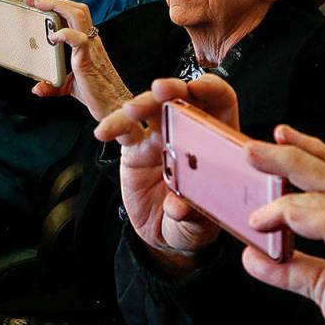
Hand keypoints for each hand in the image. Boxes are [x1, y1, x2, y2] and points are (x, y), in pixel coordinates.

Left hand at [26, 0, 132, 120]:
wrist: (113, 106)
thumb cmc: (95, 93)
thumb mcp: (69, 86)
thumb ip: (52, 86)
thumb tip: (37, 89)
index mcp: (86, 41)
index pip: (73, 13)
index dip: (56, 4)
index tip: (36, 2)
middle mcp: (90, 40)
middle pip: (75, 8)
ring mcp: (91, 48)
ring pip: (78, 15)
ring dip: (56, 6)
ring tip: (37, 5)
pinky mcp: (89, 60)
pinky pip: (79, 40)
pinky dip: (65, 34)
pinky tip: (52, 37)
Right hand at [95, 75, 238, 273]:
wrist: (162, 236)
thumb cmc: (191, 226)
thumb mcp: (199, 226)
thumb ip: (192, 216)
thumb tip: (179, 207)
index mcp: (215, 142)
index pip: (220, 103)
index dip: (212, 90)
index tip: (199, 88)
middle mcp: (188, 133)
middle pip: (183, 97)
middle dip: (173, 88)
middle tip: (161, 90)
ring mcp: (160, 137)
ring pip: (152, 107)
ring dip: (142, 103)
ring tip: (131, 110)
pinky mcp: (135, 148)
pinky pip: (124, 130)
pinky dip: (113, 126)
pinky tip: (104, 132)